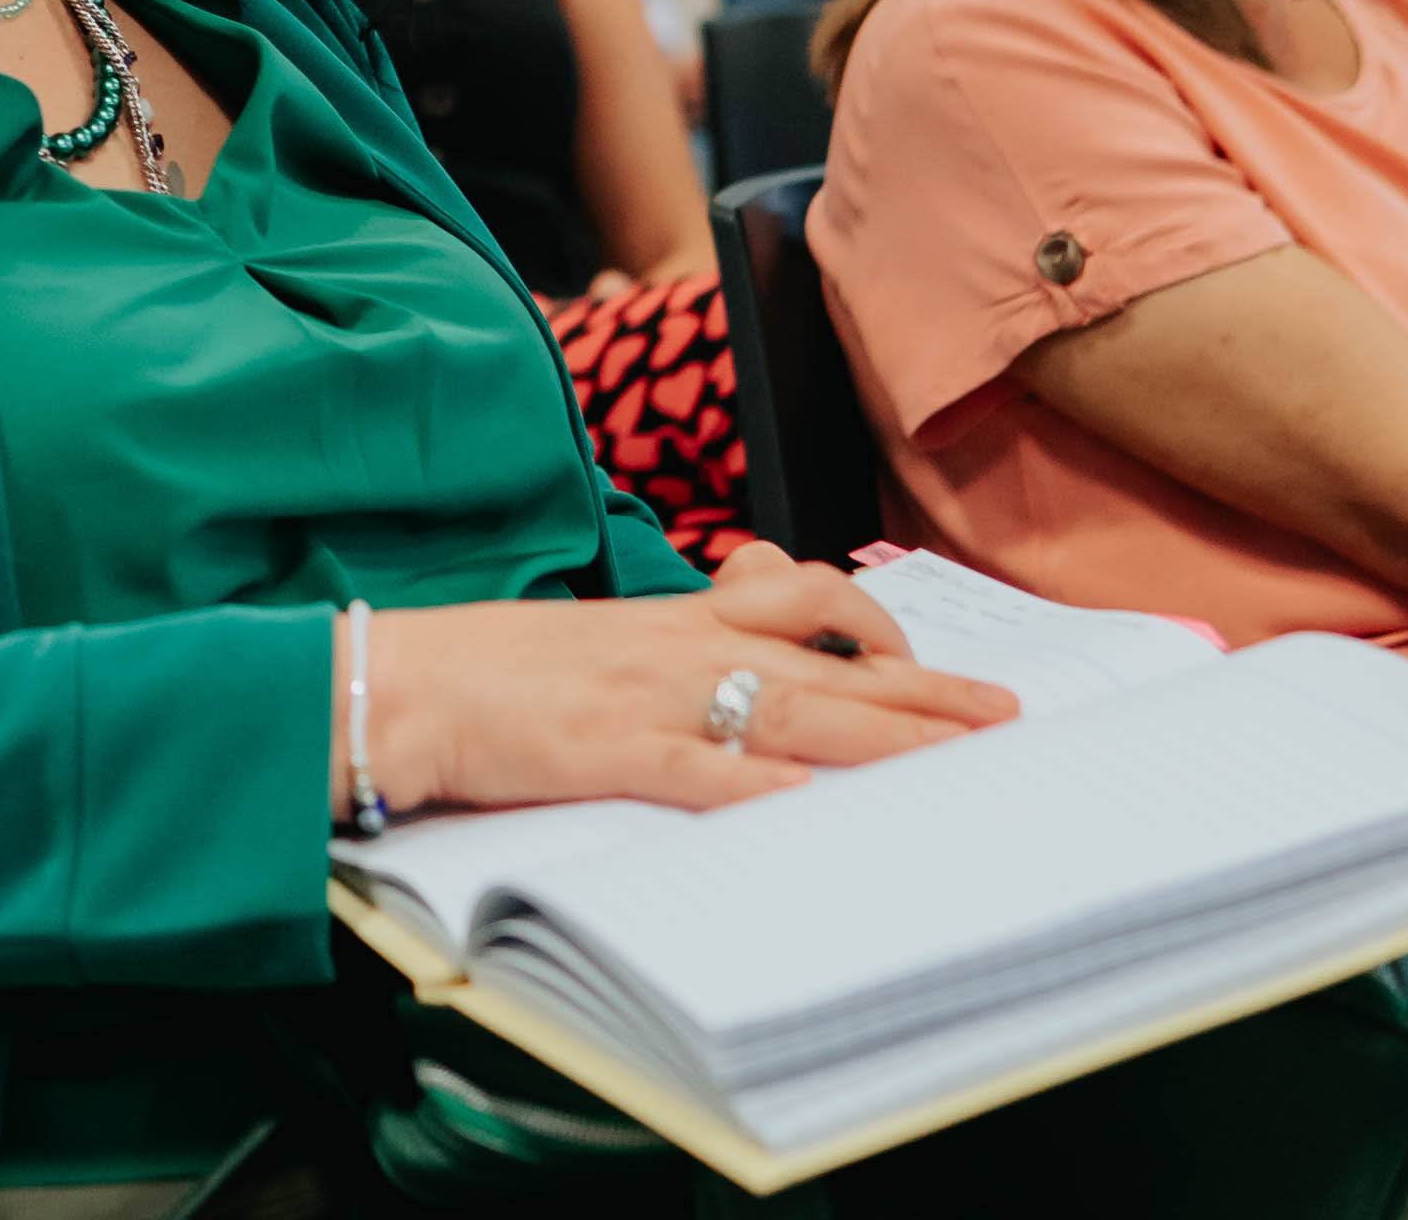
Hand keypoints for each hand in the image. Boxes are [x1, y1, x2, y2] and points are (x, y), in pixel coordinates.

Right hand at [354, 542, 1016, 816]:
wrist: (407, 681)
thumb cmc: (504, 670)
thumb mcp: (609, 633)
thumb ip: (688, 633)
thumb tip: (758, 624)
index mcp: (679, 618)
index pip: (806, 606)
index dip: (886, 635)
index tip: (947, 668)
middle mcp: (678, 647)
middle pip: (824, 662)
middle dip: (920, 692)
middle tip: (1000, 717)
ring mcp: (643, 696)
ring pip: (781, 709)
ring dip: (872, 734)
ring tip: (944, 755)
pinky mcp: (599, 747)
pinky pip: (686, 766)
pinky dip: (744, 783)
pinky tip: (797, 801)